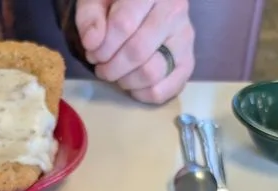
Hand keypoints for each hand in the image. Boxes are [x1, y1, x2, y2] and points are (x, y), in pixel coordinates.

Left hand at [75, 0, 194, 104]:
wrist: (146, 6)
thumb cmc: (117, 3)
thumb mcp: (97, 1)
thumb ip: (89, 17)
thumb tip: (92, 42)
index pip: (123, 25)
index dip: (102, 47)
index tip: (92, 52)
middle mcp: (174, 10)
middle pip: (137, 52)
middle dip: (112, 68)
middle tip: (102, 68)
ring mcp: (185, 38)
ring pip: (152, 73)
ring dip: (126, 82)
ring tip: (117, 74)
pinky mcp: (188, 62)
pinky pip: (166, 90)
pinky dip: (144, 94)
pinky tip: (133, 85)